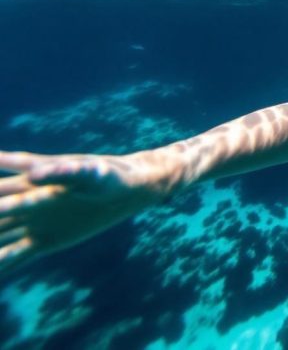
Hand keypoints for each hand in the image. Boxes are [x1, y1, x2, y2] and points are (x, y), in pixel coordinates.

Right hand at [0, 150, 165, 274]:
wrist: (133, 189)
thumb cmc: (113, 175)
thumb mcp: (94, 173)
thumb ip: (67, 172)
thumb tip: (36, 174)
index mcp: (35, 180)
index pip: (0, 178)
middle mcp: (28, 199)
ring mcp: (34, 221)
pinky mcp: (45, 240)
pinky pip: (14, 255)